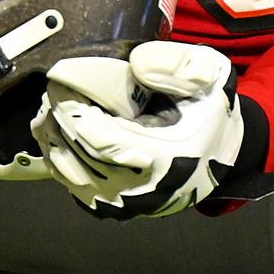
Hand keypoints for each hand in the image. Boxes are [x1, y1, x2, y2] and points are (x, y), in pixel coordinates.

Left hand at [32, 42, 252, 219]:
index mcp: (168, 160)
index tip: (59, 82)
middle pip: (79, 157)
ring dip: (54, 139)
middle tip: (51, 90)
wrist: (222, 150)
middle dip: (59, 120)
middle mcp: (146, 192)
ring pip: (72, 175)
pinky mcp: (120, 208)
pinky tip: (58, 133)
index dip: (73, 112)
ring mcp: (130, 205)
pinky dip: (61, 159)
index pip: (100, 142)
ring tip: (51, 108)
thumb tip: (136, 65)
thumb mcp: (208, 76)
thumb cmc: (209, 110)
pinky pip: (76, 187)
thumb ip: (177, 66)